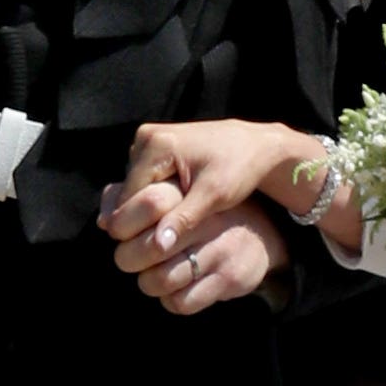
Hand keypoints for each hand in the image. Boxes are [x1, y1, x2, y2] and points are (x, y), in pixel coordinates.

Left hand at [99, 179, 289, 312]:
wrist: (260, 233)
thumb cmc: (199, 214)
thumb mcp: (172, 195)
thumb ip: (132, 198)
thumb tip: (104, 221)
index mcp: (191, 193)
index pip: (149, 203)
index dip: (124, 223)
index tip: (122, 232)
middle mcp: (208, 218)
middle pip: (148, 247)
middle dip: (129, 258)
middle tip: (131, 258)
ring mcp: (220, 249)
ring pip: (160, 279)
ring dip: (148, 282)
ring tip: (153, 273)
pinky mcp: (230, 278)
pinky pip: (181, 302)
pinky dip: (169, 300)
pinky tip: (175, 288)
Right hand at [101, 117, 311, 260]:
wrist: (257, 145)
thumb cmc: (241, 169)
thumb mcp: (215, 196)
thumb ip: (184, 219)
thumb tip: (158, 246)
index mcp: (157, 144)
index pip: (128, 198)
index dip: (138, 227)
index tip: (157, 248)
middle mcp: (145, 137)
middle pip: (128, 193)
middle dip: (144, 217)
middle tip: (167, 237)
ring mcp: (148, 139)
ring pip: (134, 189)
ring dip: (148, 209)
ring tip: (174, 222)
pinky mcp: (155, 146)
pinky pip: (144, 181)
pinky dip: (155, 197)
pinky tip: (174, 210)